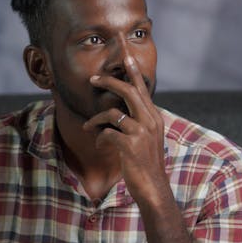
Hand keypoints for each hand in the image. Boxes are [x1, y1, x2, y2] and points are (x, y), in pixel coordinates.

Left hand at [83, 56, 168, 205]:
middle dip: (108, 81)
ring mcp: (141, 132)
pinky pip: (106, 133)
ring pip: (112, 113)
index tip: (125, 54)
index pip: (142, 88)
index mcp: (154, 117)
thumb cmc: (145, 164)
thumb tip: (116, 112)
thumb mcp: (146, 139)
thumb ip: (137, 122)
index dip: (133, 70)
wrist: (153, 188)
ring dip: (95, 120)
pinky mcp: (130, 145)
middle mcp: (150, 120)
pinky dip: (100, 138)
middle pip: (128, 90)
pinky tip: (100, 145)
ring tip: (87, 128)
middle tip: (92, 78)